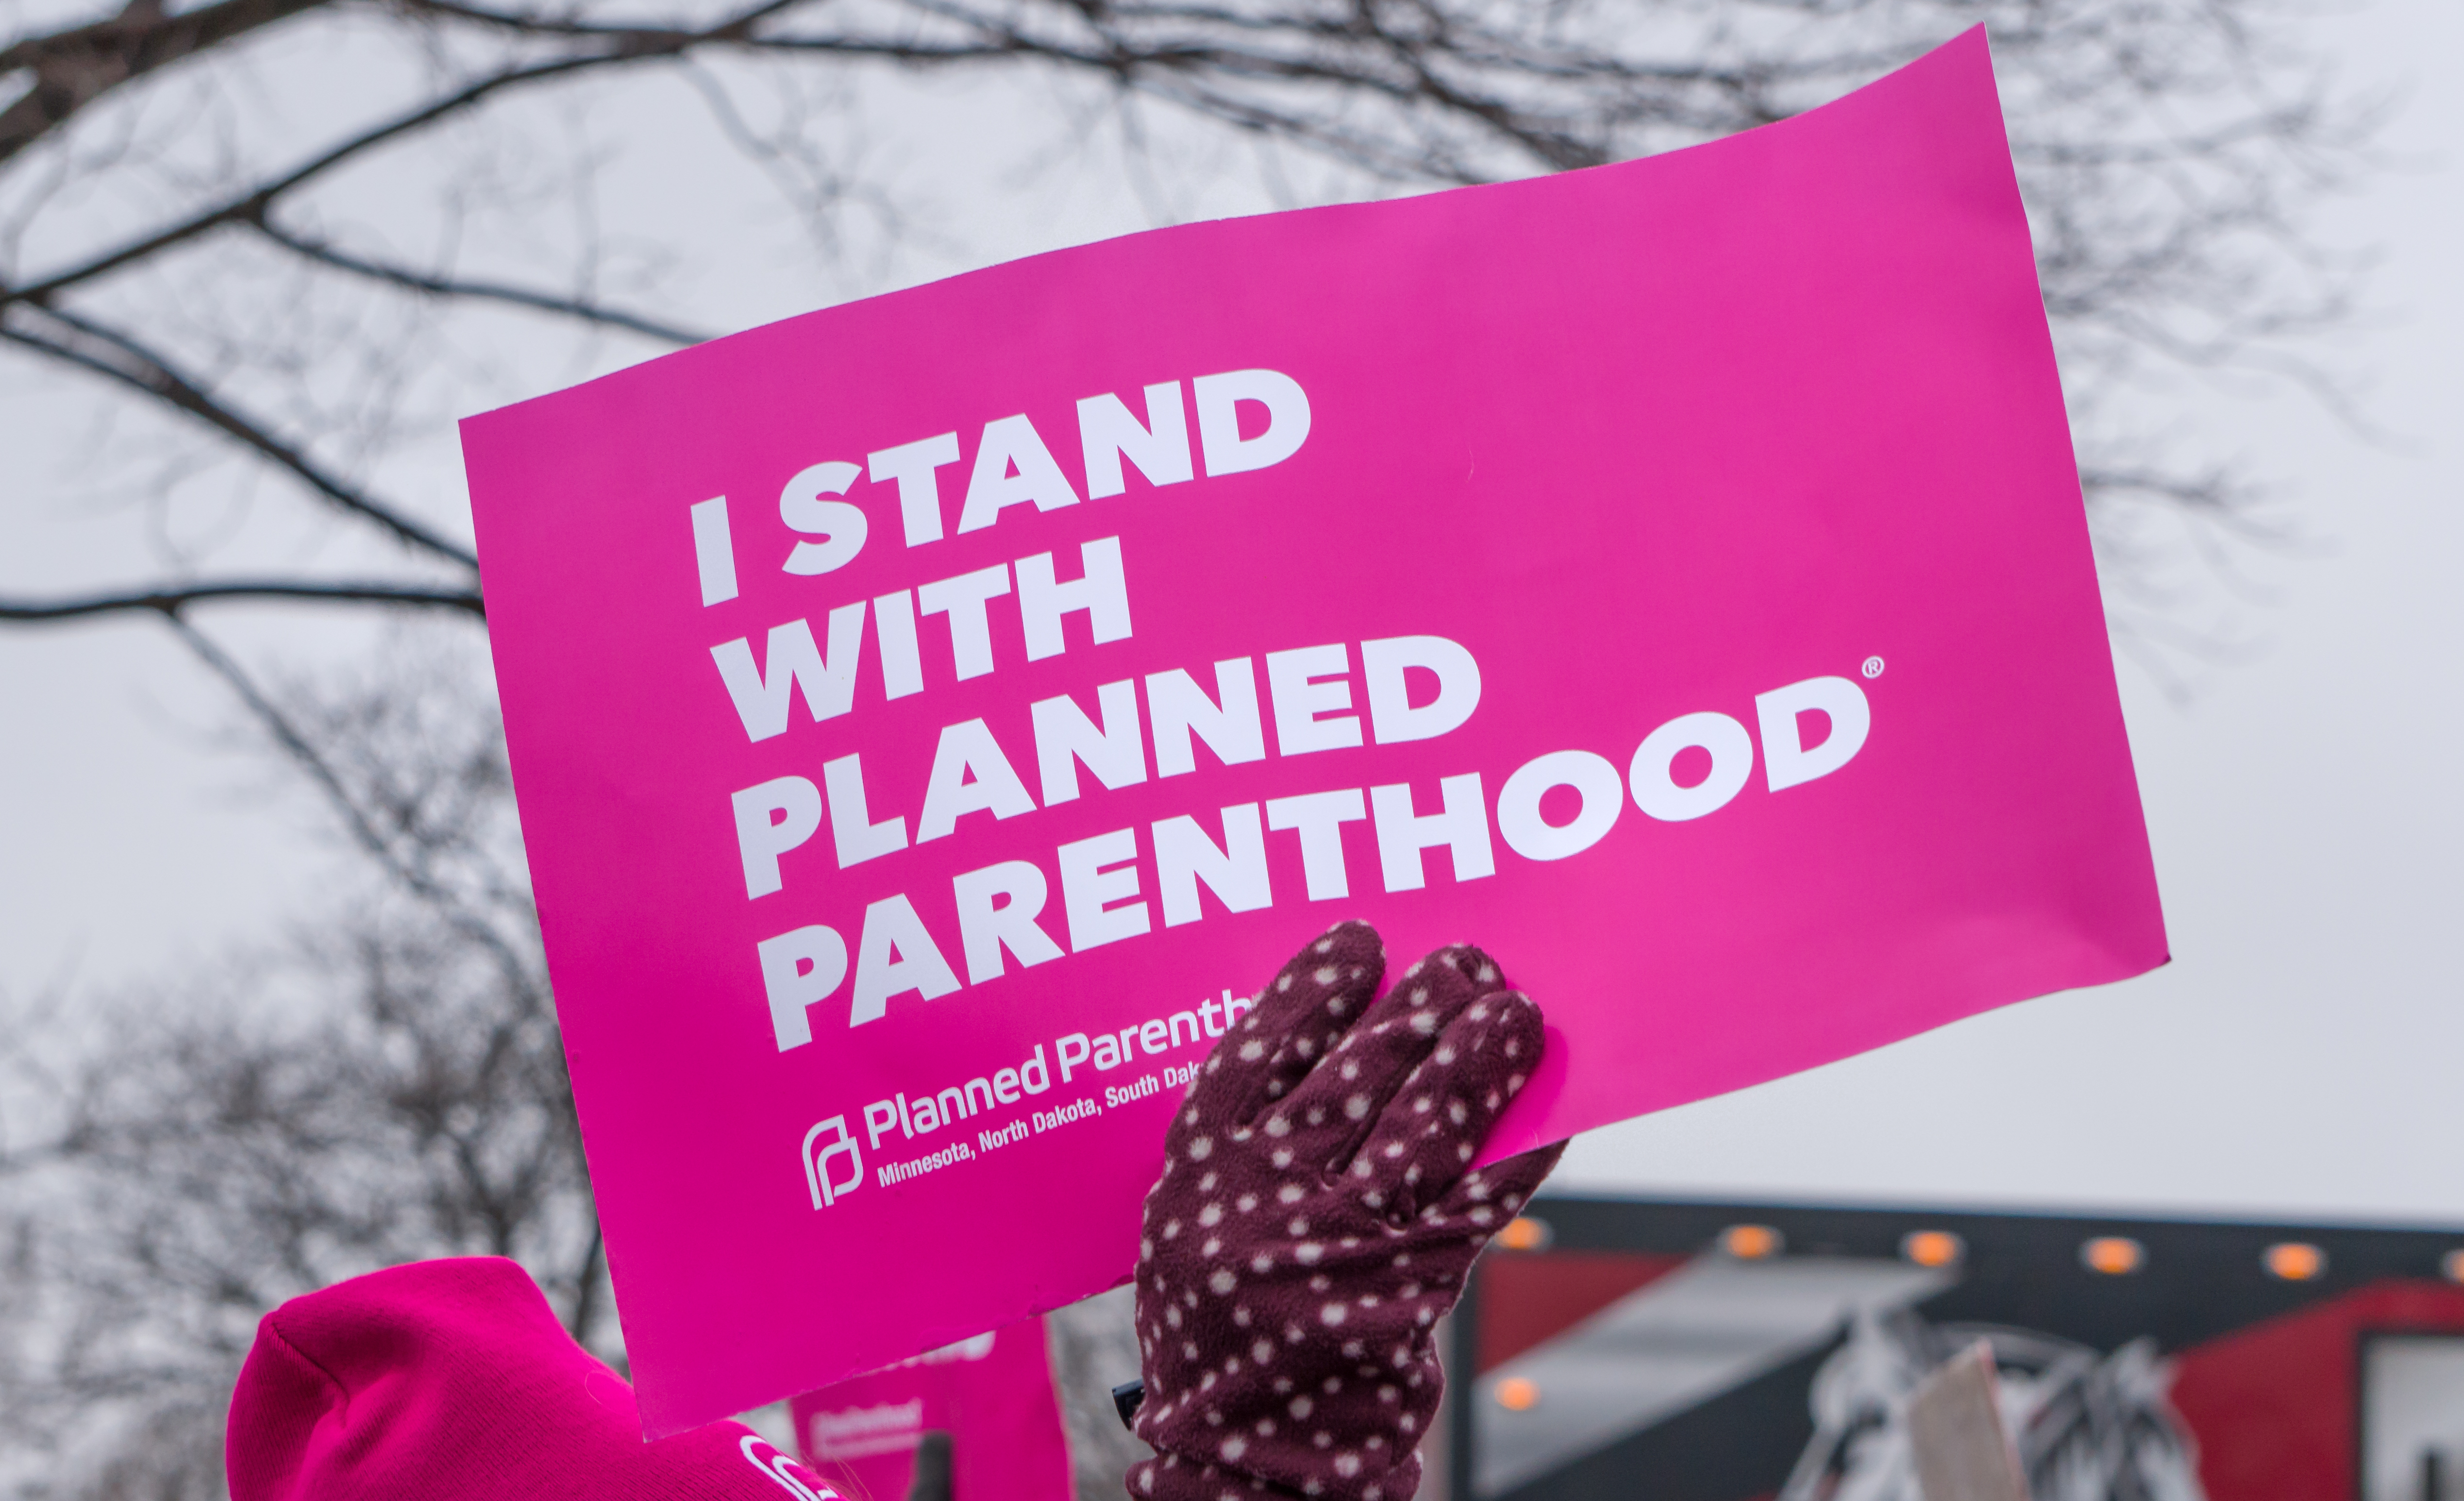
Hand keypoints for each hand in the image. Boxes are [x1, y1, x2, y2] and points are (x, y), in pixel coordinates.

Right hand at [1129, 921, 1562, 1500]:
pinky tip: (1548, 1110)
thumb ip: (1254, 1132)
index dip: (1314, 986)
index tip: (1361, 940)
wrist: (1246, 1446)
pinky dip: (1521, 1149)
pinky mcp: (1412, 1284)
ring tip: (1517, 1011)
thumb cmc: (1226, 1311)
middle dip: (1425, 1004)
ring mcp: (1344, 1238)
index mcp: (1201, 1170)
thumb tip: (1352, 1029)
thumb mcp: (1196, 1213)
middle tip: (1467, 962)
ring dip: (1483, 1057)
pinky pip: (1482, 1198)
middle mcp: (1270, 1195)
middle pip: (1360, 1070)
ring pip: (1428, 1121)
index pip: (1260, 1050)